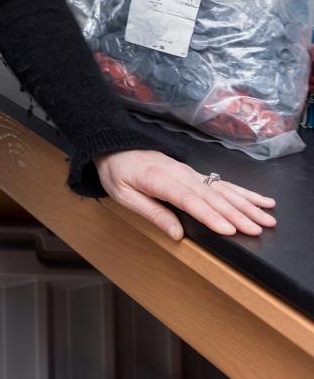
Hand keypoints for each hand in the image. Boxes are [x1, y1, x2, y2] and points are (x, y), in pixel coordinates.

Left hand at [95, 150, 276, 240]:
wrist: (113, 147)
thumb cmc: (117, 172)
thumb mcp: (123, 195)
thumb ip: (151, 212)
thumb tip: (177, 234)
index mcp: (159, 179)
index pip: (189, 200)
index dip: (210, 215)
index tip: (228, 229)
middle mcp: (179, 174)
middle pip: (212, 197)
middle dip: (237, 214)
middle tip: (258, 229)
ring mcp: (189, 172)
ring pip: (223, 190)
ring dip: (246, 204)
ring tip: (267, 217)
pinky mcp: (194, 173)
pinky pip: (222, 183)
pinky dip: (243, 192)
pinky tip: (261, 200)